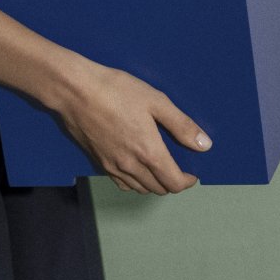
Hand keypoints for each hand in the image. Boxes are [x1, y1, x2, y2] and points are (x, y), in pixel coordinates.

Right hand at [55, 63, 211, 194]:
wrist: (75, 91)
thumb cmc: (116, 90)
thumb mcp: (156, 101)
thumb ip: (181, 125)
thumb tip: (204, 145)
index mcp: (149, 153)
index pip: (174, 183)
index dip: (188, 181)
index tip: (193, 173)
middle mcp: (131, 166)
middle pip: (158, 189)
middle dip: (172, 182)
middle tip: (179, 168)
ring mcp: (112, 167)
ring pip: (140, 189)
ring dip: (154, 184)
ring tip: (160, 168)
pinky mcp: (98, 162)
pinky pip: (122, 183)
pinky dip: (134, 182)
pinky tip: (136, 167)